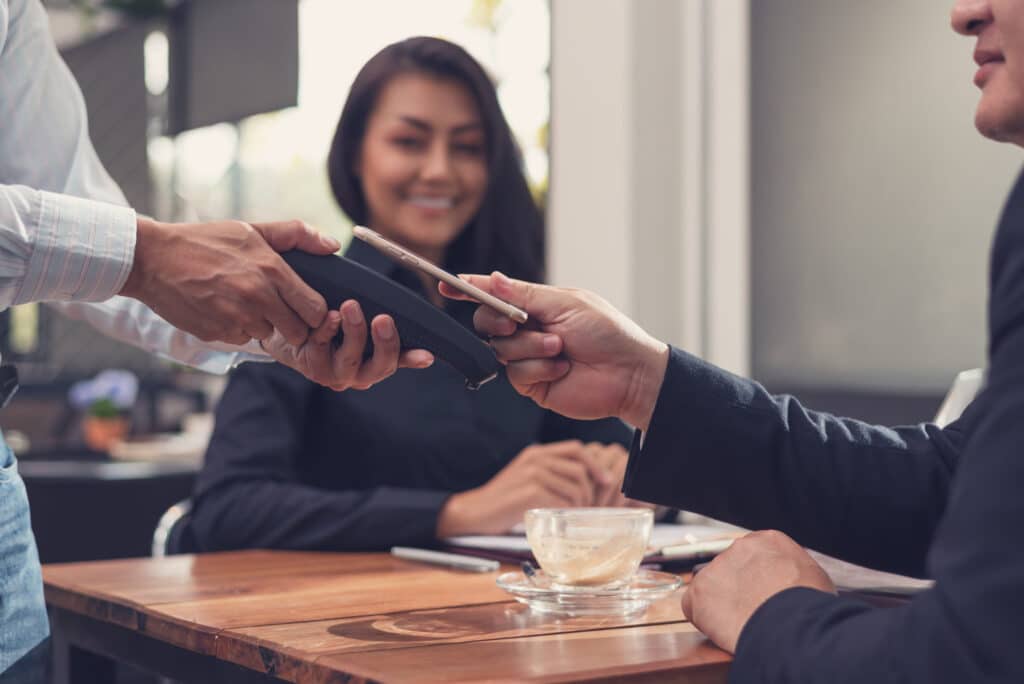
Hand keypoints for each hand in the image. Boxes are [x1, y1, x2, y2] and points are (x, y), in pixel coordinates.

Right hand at [121, 218, 337, 346]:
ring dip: (261, 325)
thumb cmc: (205, 241)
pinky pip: (241, 339)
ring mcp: (236, 318)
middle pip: (297, 332)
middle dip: (293, 325)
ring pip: (267, 336)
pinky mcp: (217, 333)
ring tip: (243, 303)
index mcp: (272, 270)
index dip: (315, 313)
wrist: (152, 259)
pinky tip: (223, 309)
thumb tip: (333, 245)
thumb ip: (295, 235)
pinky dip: (237, 329)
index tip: (308, 309)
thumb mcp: (251, 230)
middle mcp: (258, 297)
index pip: (316, 309)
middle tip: (279, 311)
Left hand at [261, 300, 433, 390]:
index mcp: (377, 362)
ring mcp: (336, 374)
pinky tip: (328, 315)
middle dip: (384, 342)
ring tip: (350, 306)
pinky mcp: (312, 367)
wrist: (291, 328)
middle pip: (380, 366)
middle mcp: (360, 373)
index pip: (401, 360)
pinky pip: (321, 349)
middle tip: (383, 318)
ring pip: (350, 359)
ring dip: (353, 332)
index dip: (414, 359)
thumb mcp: (361, 320)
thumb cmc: (334, 321)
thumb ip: (383, 320)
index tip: (426, 355)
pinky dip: (325, 331)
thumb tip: (406, 313)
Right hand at [436, 440, 612, 536]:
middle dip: (591, 490)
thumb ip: (550, 475)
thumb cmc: (504, 502)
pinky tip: (563, 522)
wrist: (474, 513)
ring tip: (575, 518)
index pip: (576, 449)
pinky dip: (568, 514)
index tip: (605, 482)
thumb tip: (585, 484)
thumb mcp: (526, 479)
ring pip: (575, 487)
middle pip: (580, 468)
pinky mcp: (530, 492)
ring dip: (581, 505)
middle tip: (590, 509)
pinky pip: (563, 501)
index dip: (595, 465)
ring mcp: (533, 474)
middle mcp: (536, 459)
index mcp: (536, 453)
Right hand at [439, 273, 669, 428]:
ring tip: (560, 348)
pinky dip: (538, 368)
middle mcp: (528, 329)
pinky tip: (561, 368)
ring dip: (530, 346)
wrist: (629, 374)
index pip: (496, 294)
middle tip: (517, 321)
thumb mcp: (566, 303)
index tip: (447, 284)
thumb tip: (491, 278)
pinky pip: (515, 373)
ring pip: (499, 348)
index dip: (470, 289)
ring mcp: (528, 357)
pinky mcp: (532, 383)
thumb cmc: (607, 333)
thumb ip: (524, 293)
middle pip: (487, 322)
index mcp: (537, 304)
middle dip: (497, 320)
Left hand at [680, 530, 835, 652]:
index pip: (755, 555)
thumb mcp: (813, 576)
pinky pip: (695, 606)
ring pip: (713, 587)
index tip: (761, 594)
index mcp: (769, 540)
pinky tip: (725, 629)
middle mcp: (739, 547)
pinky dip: (706, 620)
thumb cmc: (808, 605)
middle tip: (752, 612)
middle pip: (733, 569)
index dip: (757, 578)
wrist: (789, 622)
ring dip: (723, 604)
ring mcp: (716, 567)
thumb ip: (794, 571)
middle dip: (739, 589)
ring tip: (743, 624)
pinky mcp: (699, 592)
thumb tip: (792, 583)